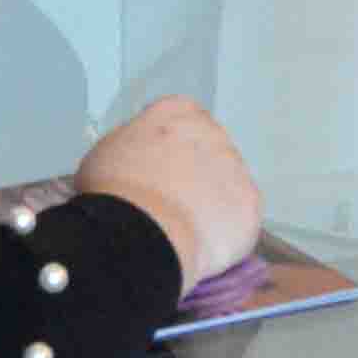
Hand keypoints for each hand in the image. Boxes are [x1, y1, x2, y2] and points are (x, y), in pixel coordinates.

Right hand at [76, 94, 262, 285]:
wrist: (141, 233)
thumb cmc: (114, 192)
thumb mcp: (107, 152)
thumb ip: (133, 145)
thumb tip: (140, 157)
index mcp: (177, 112)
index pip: (182, 116)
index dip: (170, 146)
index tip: (157, 168)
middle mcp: (214, 133)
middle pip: (208, 149)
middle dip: (194, 172)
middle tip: (168, 202)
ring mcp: (237, 168)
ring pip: (227, 183)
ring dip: (212, 200)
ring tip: (182, 229)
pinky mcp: (250, 205)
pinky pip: (239, 217)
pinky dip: (225, 231)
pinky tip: (201, 245)